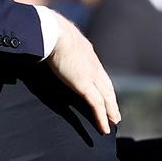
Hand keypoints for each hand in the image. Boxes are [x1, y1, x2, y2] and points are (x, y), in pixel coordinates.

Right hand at [46, 16, 119, 134]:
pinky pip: (97, 105)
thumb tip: (45, 45)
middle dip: (112, 100)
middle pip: (107, 86)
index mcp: (87, 53)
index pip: (99, 73)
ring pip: (106, 97)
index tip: (106, 93)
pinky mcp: (85, 85)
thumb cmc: (49, 32)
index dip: (103, 84)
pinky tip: (105, 128)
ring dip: (111, 111)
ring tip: (114, 121)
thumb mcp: (57, 40)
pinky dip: (102, 117)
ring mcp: (91, 75)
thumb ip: (57, 46)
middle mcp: (93, 65)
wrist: (53, 32)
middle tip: (116, 112)